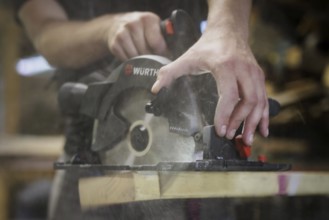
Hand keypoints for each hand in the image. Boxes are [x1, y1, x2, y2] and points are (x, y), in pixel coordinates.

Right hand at [107, 12, 167, 59]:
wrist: (116, 24)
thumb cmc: (141, 28)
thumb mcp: (153, 26)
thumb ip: (164, 37)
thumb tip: (173, 54)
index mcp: (148, 19)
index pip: (156, 42)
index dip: (161, 53)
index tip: (163, 56)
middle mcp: (134, 24)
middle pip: (146, 51)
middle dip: (151, 58)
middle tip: (153, 59)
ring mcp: (122, 34)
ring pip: (136, 57)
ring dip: (141, 61)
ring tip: (143, 58)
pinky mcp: (114, 44)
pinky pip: (126, 60)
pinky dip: (131, 62)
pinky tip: (133, 56)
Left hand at [152, 29, 268, 144]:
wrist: (228, 30)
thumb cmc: (208, 45)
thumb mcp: (187, 57)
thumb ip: (170, 72)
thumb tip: (156, 88)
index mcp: (226, 66)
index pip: (230, 95)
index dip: (225, 115)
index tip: (220, 130)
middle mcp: (244, 70)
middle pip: (248, 101)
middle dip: (240, 122)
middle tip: (230, 137)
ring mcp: (254, 73)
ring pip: (259, 102)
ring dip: (253, 123)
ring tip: (246, 140)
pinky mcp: (259, 77)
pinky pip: (265, 99)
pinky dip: (264, 116)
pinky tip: (262, 129)